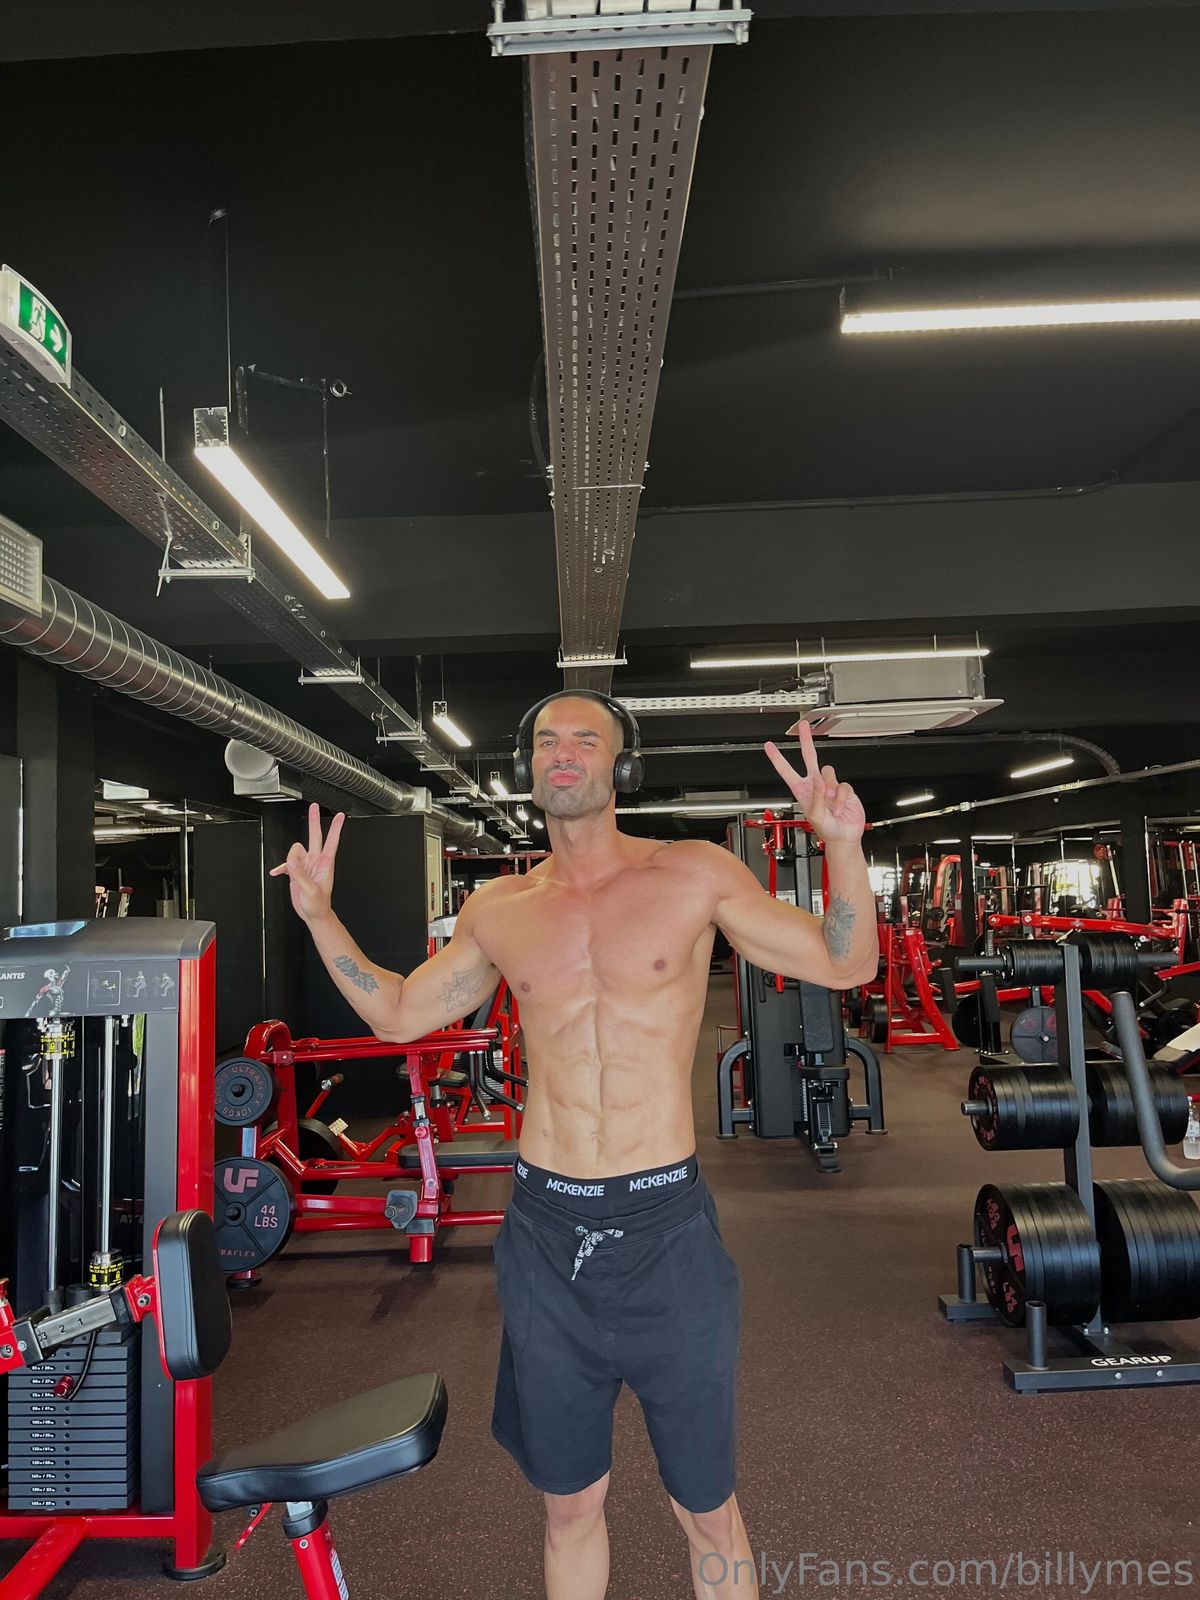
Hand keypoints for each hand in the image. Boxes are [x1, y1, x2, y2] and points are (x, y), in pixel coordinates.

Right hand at [268, 803, 344, 923]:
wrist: (314, 914)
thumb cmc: (319, 905)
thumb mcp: (311, 891)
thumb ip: (301, 874)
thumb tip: (293, 860)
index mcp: (325, 864)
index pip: (332, 841)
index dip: (336, 828)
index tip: (341, 816)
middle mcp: (316, 861)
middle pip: (314, 836)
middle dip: (313, 820)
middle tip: (313, 806)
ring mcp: (306, 865)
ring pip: (295, 851)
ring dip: (290, 860)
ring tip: (292, 874)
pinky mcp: (297, 871)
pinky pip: (286, 864)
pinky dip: (281, 867)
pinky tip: (277, 873)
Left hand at [765, 722, 865, 845]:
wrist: (843, 836)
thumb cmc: (826, 830)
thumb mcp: (815, 816)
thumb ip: (816, 797)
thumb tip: (819, 782)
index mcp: (802, 790)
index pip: (787, 770)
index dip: (777, 758)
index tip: (769, 746)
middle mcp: (815, 785)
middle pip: (809, 757)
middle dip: (806, 741)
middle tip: (804, 727)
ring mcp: (829, 786)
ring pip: (828, 771)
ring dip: (830, 789)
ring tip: (831, 804)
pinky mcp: (843, 789)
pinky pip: (843, 786)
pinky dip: (841, 799)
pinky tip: (839, 808)